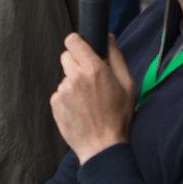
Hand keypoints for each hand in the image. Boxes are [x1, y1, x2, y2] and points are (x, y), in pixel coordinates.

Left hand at [50, 34, 134, 163]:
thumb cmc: (119, 116)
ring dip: (73, 83)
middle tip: (89, 79)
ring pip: (64, 76)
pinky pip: (59, 92)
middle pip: (66, 56)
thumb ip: (116, 58)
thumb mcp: (127, 85)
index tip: (81, 48)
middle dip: (76, 63)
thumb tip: (108, 38)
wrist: (102, 146)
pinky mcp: (55, 102)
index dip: (77, 43)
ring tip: (87, 100)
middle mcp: (75, 77)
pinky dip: (67, 97)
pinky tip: (80, 109)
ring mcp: (62, 90)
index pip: (72, 41)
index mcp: (94, 69)